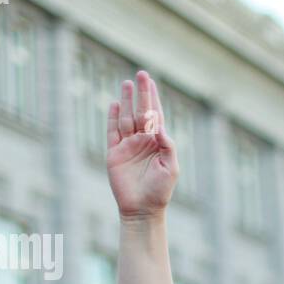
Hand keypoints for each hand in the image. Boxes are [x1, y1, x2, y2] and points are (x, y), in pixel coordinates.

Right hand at [107, 70, 177, 218]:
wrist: (142, 210)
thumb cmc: (160, 191)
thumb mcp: (171, 168)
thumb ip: (168, 146)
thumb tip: (159, 126)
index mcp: (157, 143)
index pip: (155, 115)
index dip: (153, 98)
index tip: (151, 82)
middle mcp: (143, 141)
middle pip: (140, 111)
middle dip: (141, 93)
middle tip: (141, 74)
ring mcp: (128, 146)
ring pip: (126, 118)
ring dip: (126, 101)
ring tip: (127, 83)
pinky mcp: (114, 154)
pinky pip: (112, 132)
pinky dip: (112, 118)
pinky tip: (115, 104)